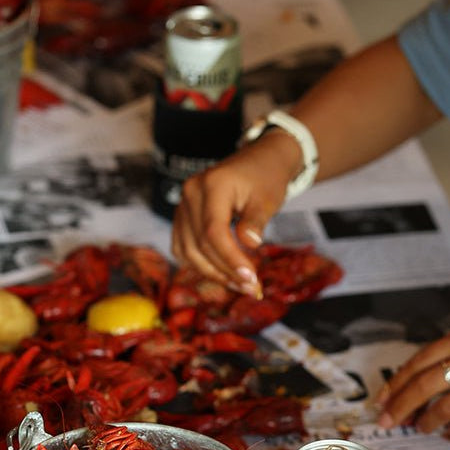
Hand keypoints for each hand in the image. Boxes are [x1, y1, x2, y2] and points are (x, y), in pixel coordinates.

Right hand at [171, 132, 301, 296]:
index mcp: (213, 185)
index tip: (250, 279)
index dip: (230, 259)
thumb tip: (250, 244)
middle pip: (201, 245)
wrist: (257, 162)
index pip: (214, 232)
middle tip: (251, 288)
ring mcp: (183, 205)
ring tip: (239, 285)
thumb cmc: (265, 179)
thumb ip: (256, 221)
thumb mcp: (267, 199)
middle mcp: (191, 194)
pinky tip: (220, 274)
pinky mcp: (182, 216)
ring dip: (213, 273)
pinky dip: (199, 264)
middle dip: (226, 271)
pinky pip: (183, 248)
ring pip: (189, 251)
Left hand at [374, 321, 449, 437]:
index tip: (382, 400)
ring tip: (420, 427)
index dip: (396, 383)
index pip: (419, 361)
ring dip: (427, 422)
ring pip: (446, 407)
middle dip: (401, 406)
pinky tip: (449, 433)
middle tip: (388, 421)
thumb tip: (416, 384)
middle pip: (425, 385)